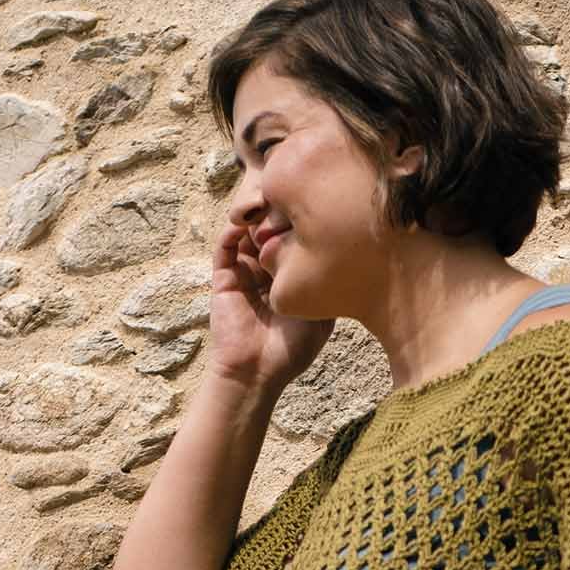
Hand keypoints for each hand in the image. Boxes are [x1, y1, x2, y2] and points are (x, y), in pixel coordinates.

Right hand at [205, 218, 334, 391]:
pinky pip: (224, 244)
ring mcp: (244, 271)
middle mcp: (266, 269)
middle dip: (278, 207)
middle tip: (289, 196)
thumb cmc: (292, 349)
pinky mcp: (224, 277)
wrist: (258, 373)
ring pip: (246, 228)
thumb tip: (345, 248)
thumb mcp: (323, 312)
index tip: (314, 206)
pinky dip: (233, 228)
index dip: (301, 218)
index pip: (293, 236)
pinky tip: (247, 223)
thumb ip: (328, 281)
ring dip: (255, 212)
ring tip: (267, 204)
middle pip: (269, 225)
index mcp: (289, 275)